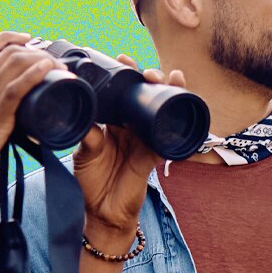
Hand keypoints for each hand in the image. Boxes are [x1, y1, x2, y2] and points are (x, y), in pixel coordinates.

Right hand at [0, 31, 57, 211]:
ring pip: (15, 64)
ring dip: (43, 61)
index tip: (27, 39)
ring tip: (59, 69)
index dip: (9, 38)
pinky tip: (47, 70)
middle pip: (8, 52)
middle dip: (36, 52)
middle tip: (53, 62)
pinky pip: (16, 88)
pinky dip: (35, 75)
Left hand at [73, 55, 185, 243]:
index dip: (125, 75)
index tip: (122, 58)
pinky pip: (169, 135)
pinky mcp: (154, 155)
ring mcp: (144, 140)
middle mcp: (130, 128)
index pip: (120, 94)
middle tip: (147, 71)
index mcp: (111, 123)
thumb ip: (90, 138)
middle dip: (150, 78)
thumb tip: (90, 121)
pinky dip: (178, 119)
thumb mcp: (86, 155)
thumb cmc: (90, 183)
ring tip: (171, 76)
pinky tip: (184, 102)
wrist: (102, 214)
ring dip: (169, 91)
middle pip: (145, 96)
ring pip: (161, 110)